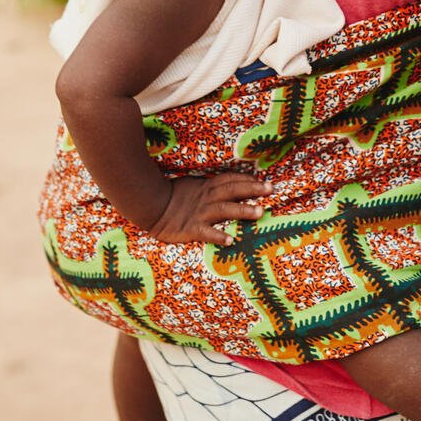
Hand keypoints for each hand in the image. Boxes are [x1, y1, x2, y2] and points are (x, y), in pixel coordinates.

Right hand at [145, 174, 270, 244]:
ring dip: (242, 210)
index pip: (230, 180)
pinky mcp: (191, 228)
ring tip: (259, 212)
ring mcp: (199, 213)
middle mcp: (206, 198)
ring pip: (224, 209)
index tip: (264, 181)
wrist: (149, 206)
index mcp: (205, 187)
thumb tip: (226, 186)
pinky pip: (206, 233)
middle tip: (271, 189)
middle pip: (232, 190)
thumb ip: (208, 186)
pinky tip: (231, 241)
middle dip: (253, 189)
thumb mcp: (191, 186)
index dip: (247, 180)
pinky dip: (219, 236)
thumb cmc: (170, 196)